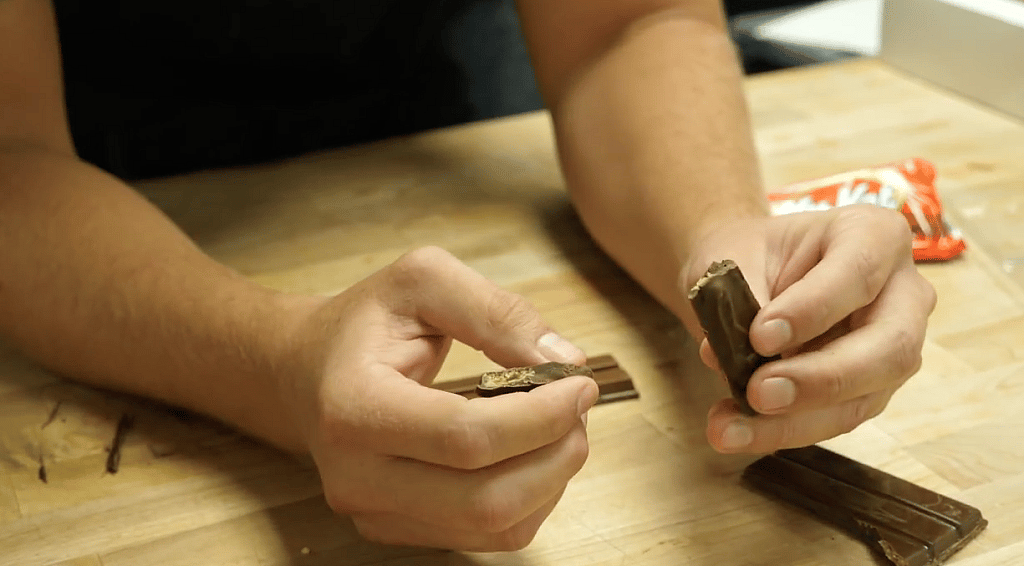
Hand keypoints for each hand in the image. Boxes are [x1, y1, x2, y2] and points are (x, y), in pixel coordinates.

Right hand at [281, 246, 598, 550]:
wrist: (305, 372)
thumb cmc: (364, 324)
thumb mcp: (422, 280)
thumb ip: (495, 311)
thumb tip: (563, 362)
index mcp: (354, 407)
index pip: (464, 437)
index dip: (539, 417)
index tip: (581, 385)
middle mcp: (356, 475)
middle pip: (485, 499)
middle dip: (556, 455)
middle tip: (580, 408)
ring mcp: (373, 513)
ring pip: (494, 526)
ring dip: (551, 478)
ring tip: (559, 425)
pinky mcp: (394, 529)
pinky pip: (486, 535)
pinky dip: (530, 498)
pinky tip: (531, 452)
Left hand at [681, 205, 935, 453]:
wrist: (748, 273)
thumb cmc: (750, 255)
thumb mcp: (735, 257)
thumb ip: (738, 299)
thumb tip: (725, 358)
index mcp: (875, 235)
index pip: (859, 273)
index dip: (814, 310)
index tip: (760, 336)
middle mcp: (902, 292)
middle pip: (889, 347)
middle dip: (820, 379)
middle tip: (757, 393)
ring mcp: (895, 346)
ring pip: (866, 396)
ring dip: (795, 421)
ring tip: (729, 427)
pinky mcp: (871, 389)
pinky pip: (837, 420)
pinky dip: (783, 431)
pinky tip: (735, 430)